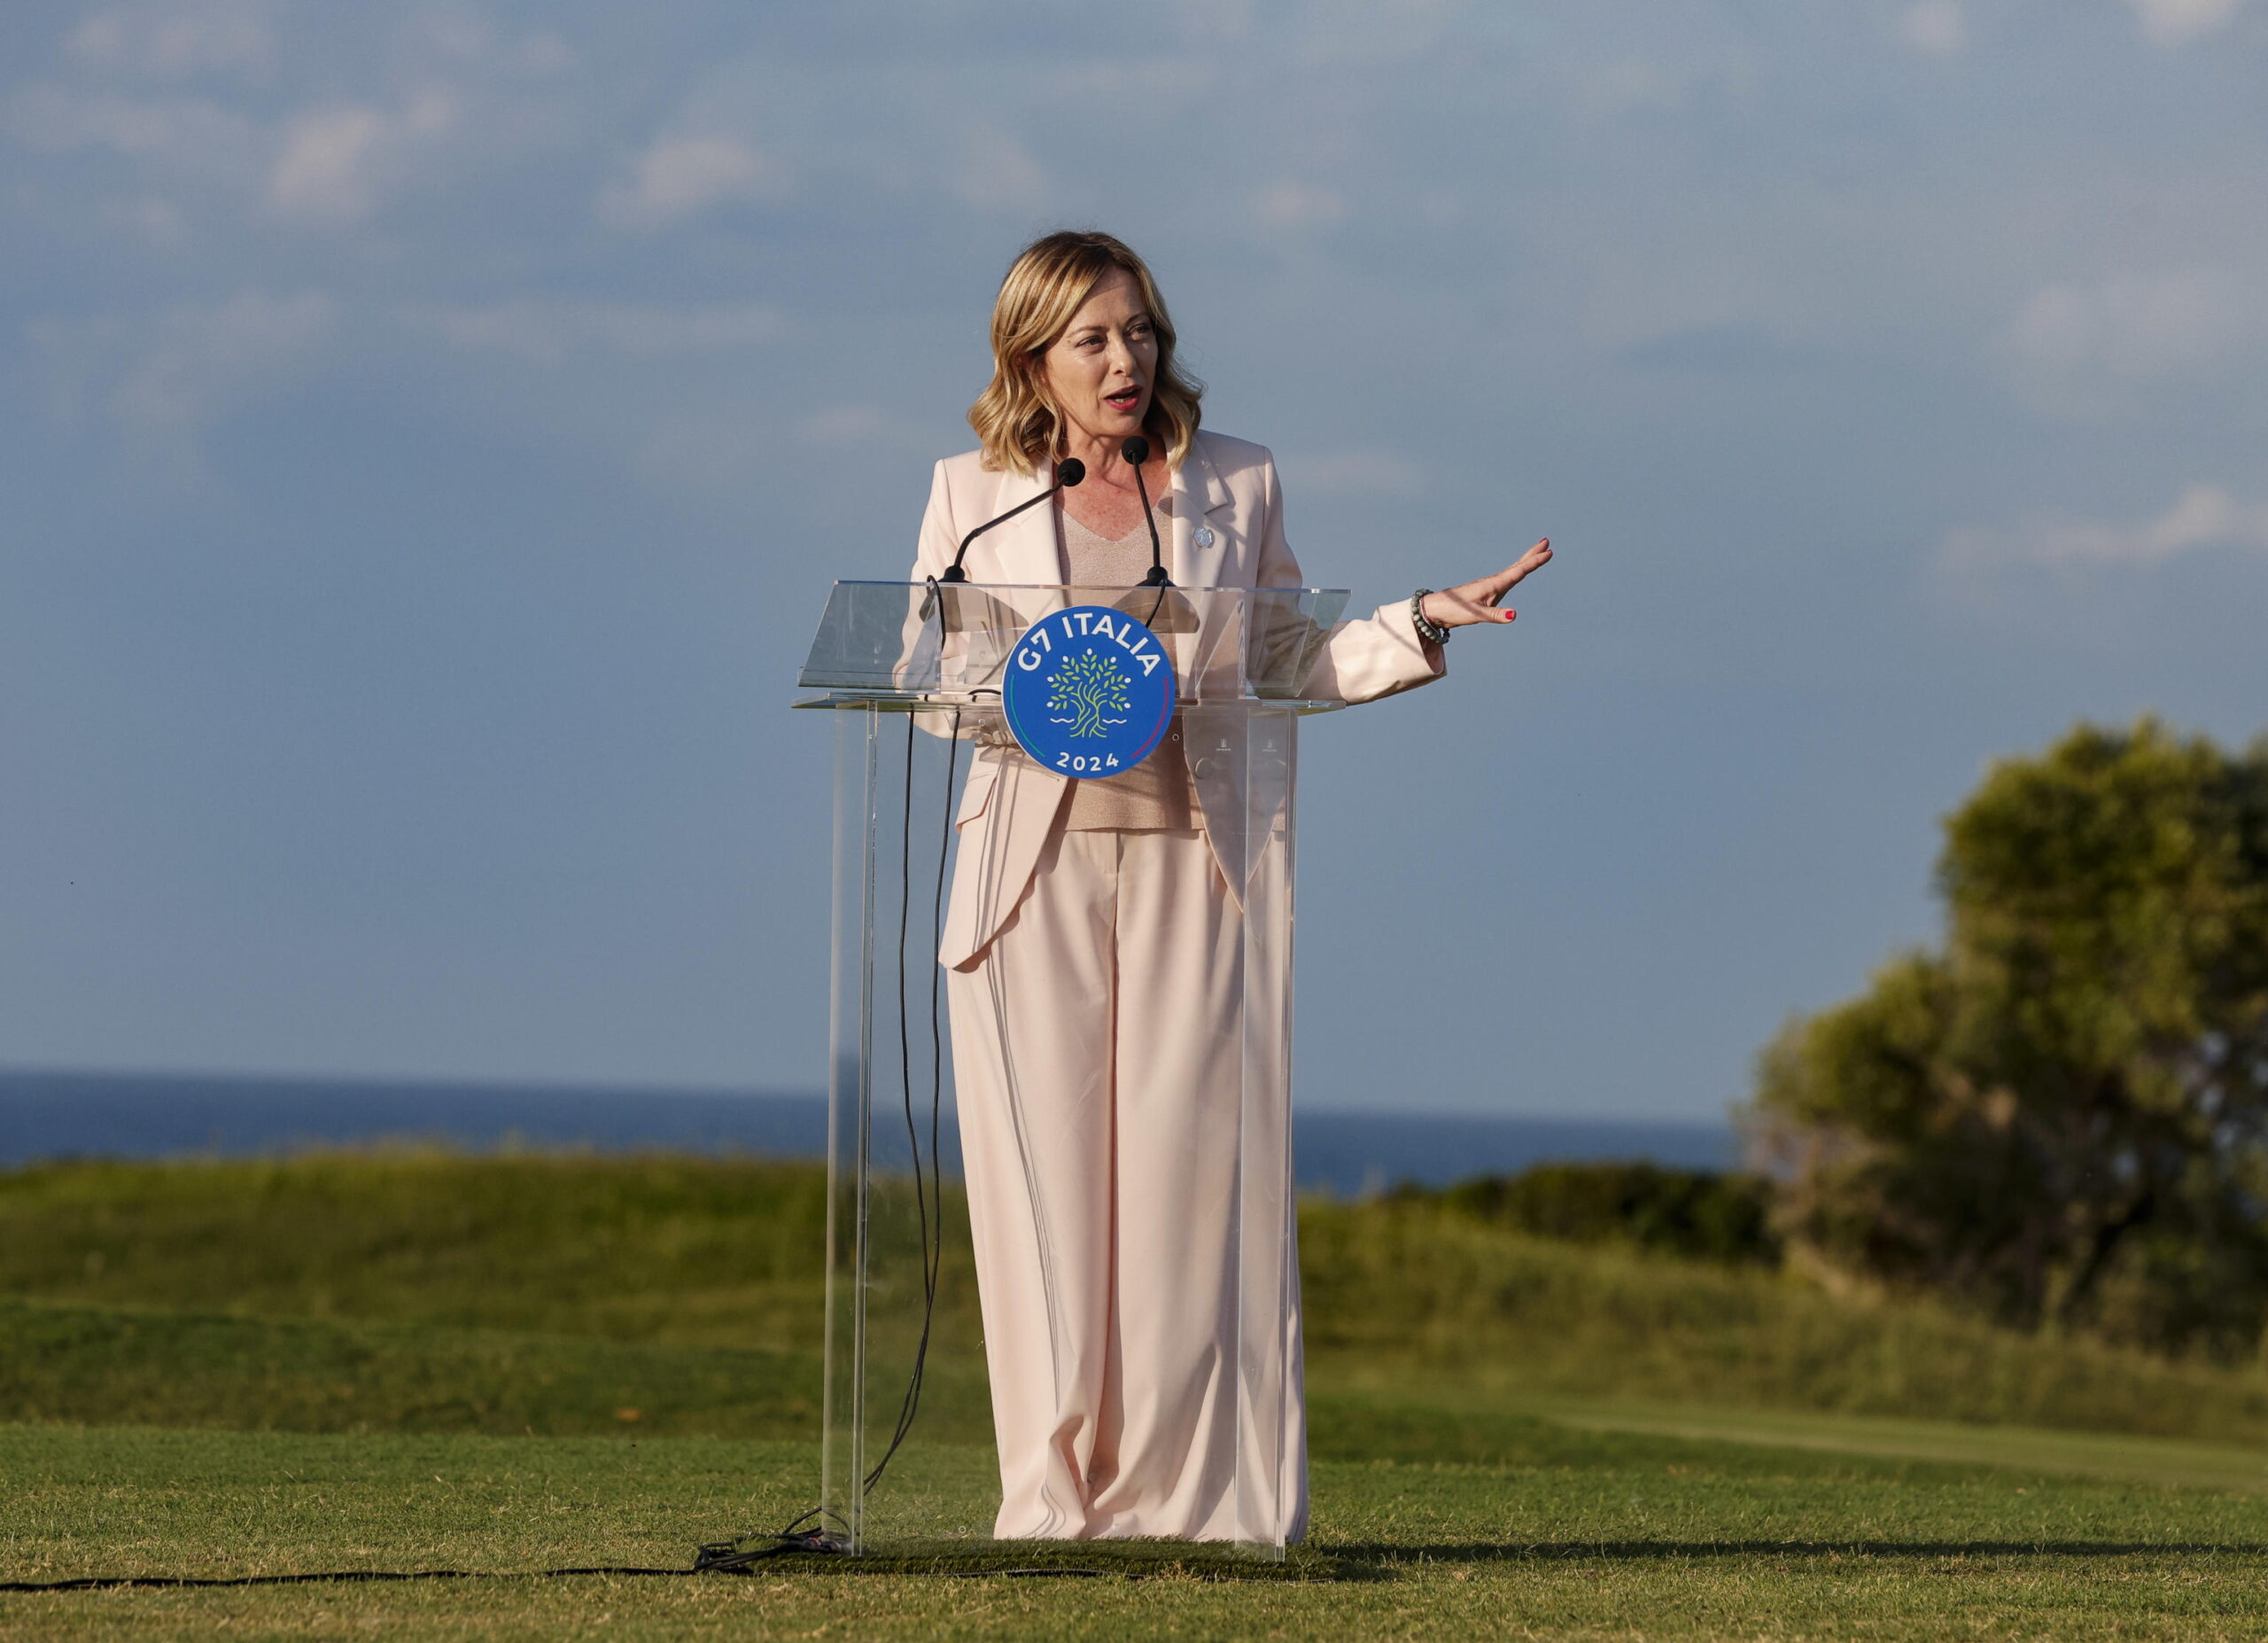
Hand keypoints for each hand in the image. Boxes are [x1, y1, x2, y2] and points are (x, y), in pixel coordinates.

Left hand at [1421, 539, 1552, 630]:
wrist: (1436, 609)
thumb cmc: (1455, 611)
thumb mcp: (1477, 615)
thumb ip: (1496, 615)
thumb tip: (1514, 615)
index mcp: (1494, 584)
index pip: (1519, 571)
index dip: (1535, 562)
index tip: (1549, 552)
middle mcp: (1494, 582)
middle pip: (1518, 565)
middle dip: (1532, 554)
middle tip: (1546, 541)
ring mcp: (1490, 585)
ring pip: (1513, 570)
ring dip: (1526, 560)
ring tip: (1537, 552)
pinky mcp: (1486, 591)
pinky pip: (1506, 578)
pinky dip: (1516, 571)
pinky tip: (1516, 573)